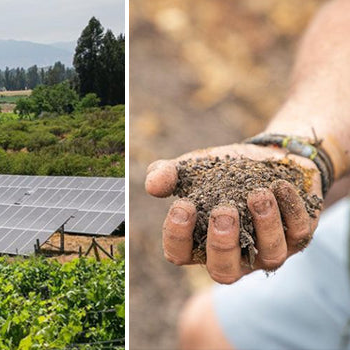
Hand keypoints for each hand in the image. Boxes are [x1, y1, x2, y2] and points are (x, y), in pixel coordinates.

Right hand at [145, 143, 321, 283]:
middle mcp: (233, 257)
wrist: (267, 158)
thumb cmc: (222, 170)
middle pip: (225, 272)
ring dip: (264, 225)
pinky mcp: (299, 238)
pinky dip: (290, 210)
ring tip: (257, 194)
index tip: (183, 205)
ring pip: (270, 256)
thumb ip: (167, 174)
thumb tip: (152, 185)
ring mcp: (268, 252)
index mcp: (198, 244)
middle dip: (224, 244)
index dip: (178, 236)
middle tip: (224, 212)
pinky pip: (298, 234)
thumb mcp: (192, 167)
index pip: (179, 255)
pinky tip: (279, 186)